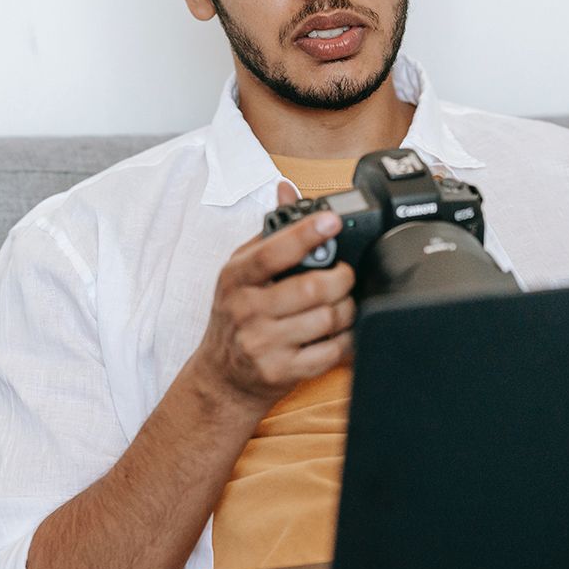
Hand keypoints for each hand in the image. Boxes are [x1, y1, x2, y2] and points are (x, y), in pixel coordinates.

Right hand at [189, 183, 356, 409]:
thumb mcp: (240, 272)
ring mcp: (263, 344)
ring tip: (342, 303)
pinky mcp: (281, 372)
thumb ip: (268, 234)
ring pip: (327, 319)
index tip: (332, 221)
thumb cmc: (235, 317)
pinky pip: (330, 352)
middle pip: (312, 288)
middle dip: (341, 278)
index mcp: (236, 278)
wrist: (221, 377)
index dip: (306, 234)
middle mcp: (246, 310)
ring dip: (346, 309)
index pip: (273, 252)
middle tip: (344, 274)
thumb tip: (286, 190)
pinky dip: (345, 339)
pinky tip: (340, 332)